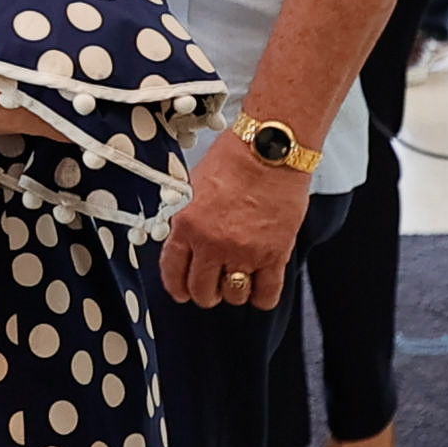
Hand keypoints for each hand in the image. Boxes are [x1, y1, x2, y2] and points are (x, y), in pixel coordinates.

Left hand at [159, 127, 310, 308]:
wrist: (269, 149)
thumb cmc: (235, 158)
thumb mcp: (194, 186)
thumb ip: (189, 218)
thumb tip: (186, 240)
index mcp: (187, 225)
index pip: (173, 272)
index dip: (177, 287)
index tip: (181, 292)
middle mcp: (212, 243)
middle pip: (202, 290)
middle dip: (205, 293)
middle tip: (212, 287)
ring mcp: (244, 252)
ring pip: (233, 295)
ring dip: (234, 292)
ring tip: (238, 280)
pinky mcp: (274, 254)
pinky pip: (266, 294)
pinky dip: (262, 297)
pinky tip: (260, 289)